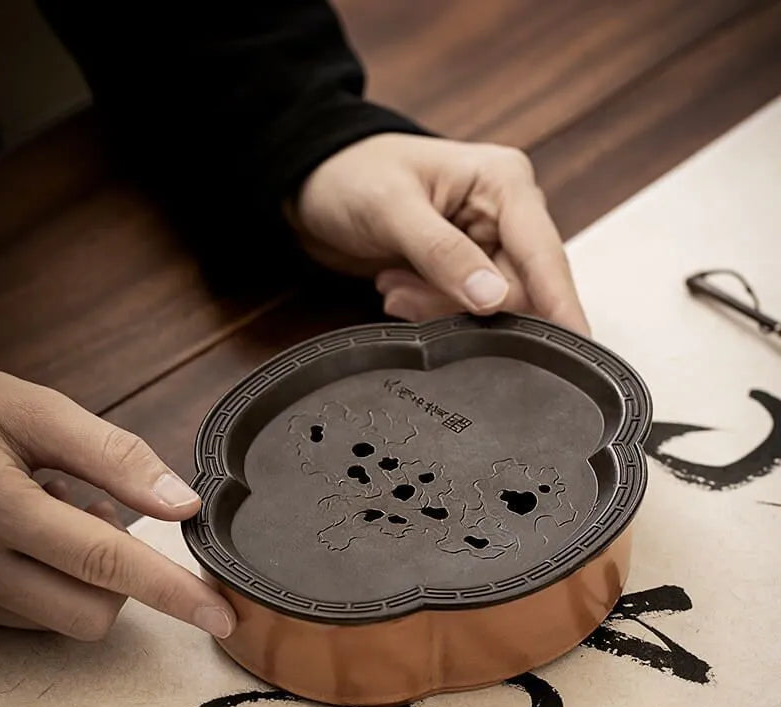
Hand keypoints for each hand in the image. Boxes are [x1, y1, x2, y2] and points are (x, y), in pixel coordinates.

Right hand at [0, 366, 234, 640]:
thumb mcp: (37, 414)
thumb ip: (114, 457)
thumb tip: (183, 503)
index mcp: (2, 508)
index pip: (106, 562)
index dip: (171, 591)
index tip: (220, 615)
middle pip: (89, 612)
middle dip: (122, 576)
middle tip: (97, 510)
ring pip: (60, 619)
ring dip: (83, 574)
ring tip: (53, 509)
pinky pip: (29, 616)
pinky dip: (51, 580)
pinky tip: (30, 532)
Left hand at [288, 133, 588, 334]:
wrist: (314, 186)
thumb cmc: (352, 175)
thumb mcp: (393, 210)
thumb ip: (443, 255)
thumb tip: (493, 299)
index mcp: (504, 183)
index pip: (545, 254)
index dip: (560, 304)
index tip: (576, 347)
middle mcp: (505, 215)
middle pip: (519, 290)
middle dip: (463, 306)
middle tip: (410, 294)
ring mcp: (484, 245)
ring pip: (488, 308)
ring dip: (439, 308)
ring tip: (397, 284)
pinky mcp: (462, 270)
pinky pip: (462, 310)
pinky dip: (429, 309)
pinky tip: (398, 287)